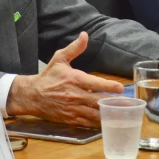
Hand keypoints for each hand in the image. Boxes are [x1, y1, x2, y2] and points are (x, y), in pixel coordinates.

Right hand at [6, 32, 122, 127]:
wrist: (31, 95)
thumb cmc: (48, 76)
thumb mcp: (59, 59)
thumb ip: (74, 48)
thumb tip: (85, 35)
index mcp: (74, 79)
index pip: (94, 84)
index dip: (109, 86)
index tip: (121, 88)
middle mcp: (74, 95)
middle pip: (98, 101)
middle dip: (114, 103)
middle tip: (127, 104)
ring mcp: (72, 109)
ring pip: (94, 115)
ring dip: (108, 115)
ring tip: (122, 115)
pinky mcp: (70, 119)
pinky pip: (87, 124)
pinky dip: (98, 124)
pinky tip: (109, 123)